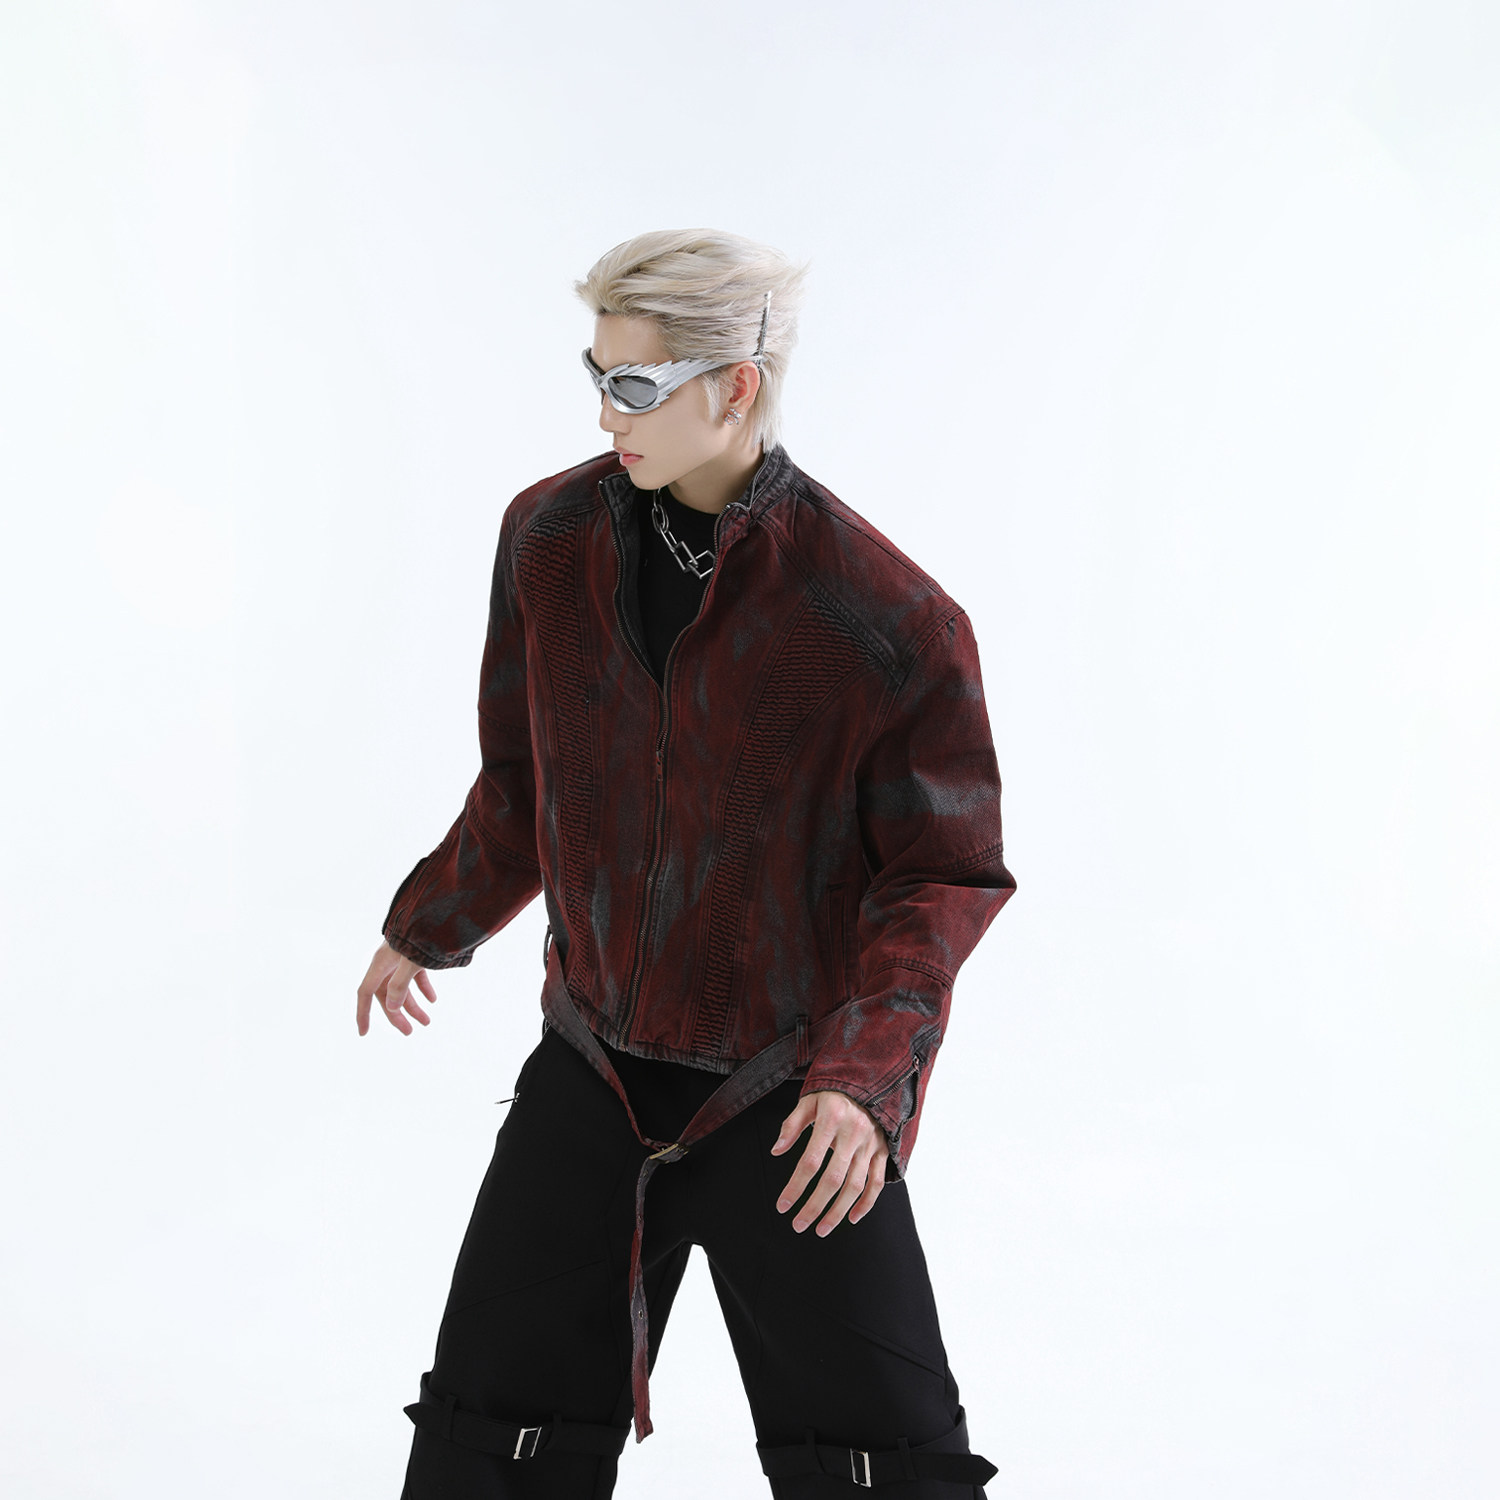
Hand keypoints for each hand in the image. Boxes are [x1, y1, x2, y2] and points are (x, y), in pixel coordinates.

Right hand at [356, 940, 436, 1036]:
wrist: (437, 909)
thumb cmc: (421, 933)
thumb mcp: (412, 960)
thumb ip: (401, 984)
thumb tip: (392, 1008)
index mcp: (380, 963)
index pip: (366, 993)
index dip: (363, 1013)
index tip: (364, 1033)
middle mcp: (387, 962)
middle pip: (386, 994)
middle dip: (397, 1014)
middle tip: (410, 1032)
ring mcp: (400, 958)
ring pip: (402, 987)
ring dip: (413, 1004)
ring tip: (427, 1021)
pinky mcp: (415, 954)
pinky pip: (414, 976)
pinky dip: (422, 988)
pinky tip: (433, 999)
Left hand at [770, 1089, 888, 1235]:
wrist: (872, 1076)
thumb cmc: (834, 1091)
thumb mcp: (809, 1099)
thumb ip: (792, 1125)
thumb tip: (776, 1151)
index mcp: (832, 1119)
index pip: (810, 1161)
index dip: (796, 1186)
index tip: (783, 1206)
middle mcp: (854, 1133)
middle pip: (833, 1180)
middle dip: (814, 1207)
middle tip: (798, 1225)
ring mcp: (871, 1144)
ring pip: (856, 1186)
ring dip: (838, 1212)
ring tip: (821, 1229)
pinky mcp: (883, 1150)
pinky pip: (877, 1182)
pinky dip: (867, 1203)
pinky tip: (852, 1218)